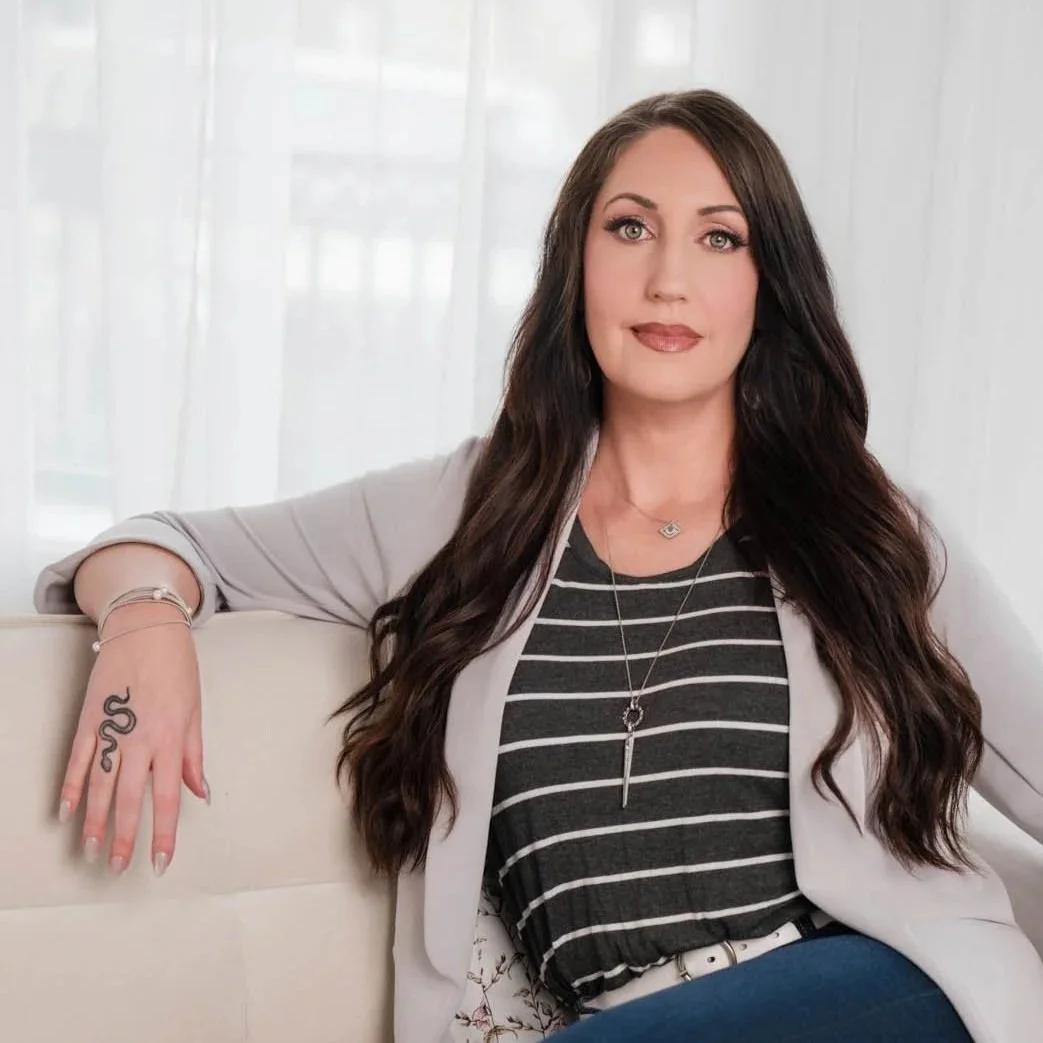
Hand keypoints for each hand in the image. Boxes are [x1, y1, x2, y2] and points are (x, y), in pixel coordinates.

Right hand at [58, 603, 208, 874]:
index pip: (168, 797)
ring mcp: (112, 730)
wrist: (146, 628)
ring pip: (100, 786)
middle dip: (125, 837)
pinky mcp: (90, 719)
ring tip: (93, 850)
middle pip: (130, 798)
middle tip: (118, 868)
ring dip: (96, 821)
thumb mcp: (196, 709)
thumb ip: (195, 755)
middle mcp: (141, 739)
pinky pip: (77, 760)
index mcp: (172, 738)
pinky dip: (72, 787)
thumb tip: (201, 793)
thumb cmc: (178, 667)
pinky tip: (68, 812)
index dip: (164, 833)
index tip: (161, 862)